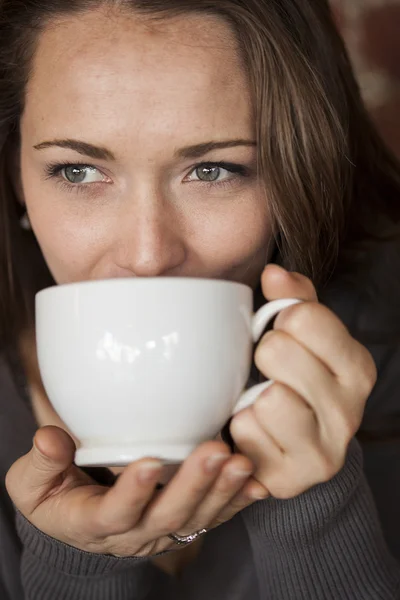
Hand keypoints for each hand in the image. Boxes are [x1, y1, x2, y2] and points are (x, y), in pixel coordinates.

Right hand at [6, 426, 267, 556]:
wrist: (80, 518)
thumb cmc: (55, 494)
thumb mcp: (33, 483)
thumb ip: (40, 463)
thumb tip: (51, 439)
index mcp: (93, 522)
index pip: (114, 513)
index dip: (132, 492)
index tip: (149, 462)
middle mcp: (133, 532)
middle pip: (166, 516)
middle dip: (192, 486)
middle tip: (214, 454)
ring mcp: (162, 529)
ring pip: (196, 518)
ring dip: (222, 492)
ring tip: (240, 463)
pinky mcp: (184, 520)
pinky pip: (215, 516)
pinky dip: (238, 502)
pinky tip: (256, 484)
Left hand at [230, 264, 376, 498]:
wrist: (296, 448)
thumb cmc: (295, 380)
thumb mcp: (304, 336)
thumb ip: (293, 299)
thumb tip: (274, 272)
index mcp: (358, 368)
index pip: (303, 317)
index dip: (282, 321)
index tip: (285, 336)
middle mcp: (351, 413)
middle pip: (277, 353)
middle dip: (264, 357)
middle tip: (270, 373)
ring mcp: (325, 452)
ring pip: (268, 399)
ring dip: (252, 398)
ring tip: (264, 404)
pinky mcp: (293, 479)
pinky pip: (247, 432)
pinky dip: (242, 428)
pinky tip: (258, 432)